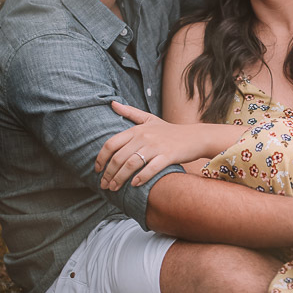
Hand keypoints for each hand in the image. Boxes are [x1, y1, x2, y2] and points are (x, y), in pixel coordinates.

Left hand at [96, 101, 217, 190]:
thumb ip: (130, 112)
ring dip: (120, 178)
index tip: (98, 170)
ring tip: (115, 188)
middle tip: (105, 185)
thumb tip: (112, 104)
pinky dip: (141, 178)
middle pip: (118, 157)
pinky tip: (134, 185)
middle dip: (109, 174)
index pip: (111, 144)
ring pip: (131, 165)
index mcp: (136, 129)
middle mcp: (144, 137)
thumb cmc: (170, 131)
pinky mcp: (168, 156)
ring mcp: (156, 147)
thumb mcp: (149, 119)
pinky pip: (150, 169)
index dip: (101, 159)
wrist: (194, 137)